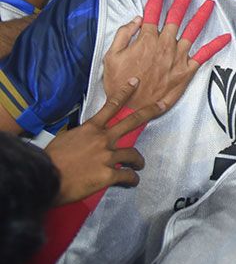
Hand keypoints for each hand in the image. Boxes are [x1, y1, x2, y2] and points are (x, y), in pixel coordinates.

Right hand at [45, 78, 163, 203]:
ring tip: (139, 165)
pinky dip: (132, 179)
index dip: (125, 93)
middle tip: (162, 105)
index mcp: (90, 129)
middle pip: (131, 121)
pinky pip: (127, 175)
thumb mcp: (64, 140)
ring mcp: (107, 156)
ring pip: (133, 154)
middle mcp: (102, 139)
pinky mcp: (108, 174)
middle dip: (149, 111)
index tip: (135, 82)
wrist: (44, 178)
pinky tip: (132, 181)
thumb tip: (83, 141)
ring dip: (138, 160)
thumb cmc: (49, 160)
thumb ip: (80, 138)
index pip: (111, 106)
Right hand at [103, 0, 230, 109]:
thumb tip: (137, 19)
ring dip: (201, 15)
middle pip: (175, 17)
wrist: (131, 108)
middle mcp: (165, 45)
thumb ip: (124, 35)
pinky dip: (216, 45)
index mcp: (146, 40)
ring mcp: (177, 57)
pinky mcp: (186, 70)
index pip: (153, 13)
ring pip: (192, 31)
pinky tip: (226, 37)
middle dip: (182, 1)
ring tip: (209, 3)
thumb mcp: (111, 56)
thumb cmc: (119, 83)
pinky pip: (204, 55)